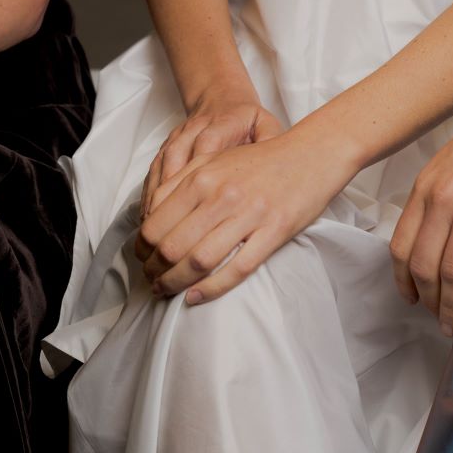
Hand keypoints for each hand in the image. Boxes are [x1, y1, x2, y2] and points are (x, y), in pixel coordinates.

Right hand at [135, 95, 284, 242]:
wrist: (221, 98)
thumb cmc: (247, 120)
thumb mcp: (266, 124)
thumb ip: (271, 141)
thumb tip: (278, 163)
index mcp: (222, 122)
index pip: (208, 144)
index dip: (201, 175)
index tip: (202, 204)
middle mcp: (194, 129)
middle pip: (178, 158)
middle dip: (175, 194)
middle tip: (175, 227)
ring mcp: (177, 139)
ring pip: (163, 168)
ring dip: (159, 200)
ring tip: (158, 230)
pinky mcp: (165, 149)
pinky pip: (154, 173)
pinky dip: (150, 197)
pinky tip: (150, 220)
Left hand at [137, 127, 347, 305]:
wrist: (311, 155)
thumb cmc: (260, 162)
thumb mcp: (214, 161)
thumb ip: (180, 183)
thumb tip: (149, 215)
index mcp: (202, 178)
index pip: (156, 223)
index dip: (142, 249)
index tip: (142, 259)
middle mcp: (221, 196)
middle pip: (172, 246)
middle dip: (154, 271)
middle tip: (151, 280)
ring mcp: (249, 215)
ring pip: (199, 261)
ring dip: (175, 283)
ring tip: (167, 291)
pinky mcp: (274, 232)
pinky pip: (237, 269)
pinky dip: (211, 288)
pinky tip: (196, 296)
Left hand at [390, 67, 452, 336]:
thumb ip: (440, 193)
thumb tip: (433, 231)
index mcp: (427, 186)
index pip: (400, 245)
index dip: (403, 280)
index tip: (412, 299)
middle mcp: (443, 198)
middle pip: (423, 265)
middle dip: (429, 300)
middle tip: (438, 322)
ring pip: (452, 271)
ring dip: (451, 306)